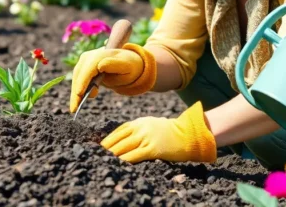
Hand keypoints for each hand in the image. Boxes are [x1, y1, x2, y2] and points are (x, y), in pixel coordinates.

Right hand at [69, 43, 156, 112]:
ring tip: (75, 108)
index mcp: (100, 55)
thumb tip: (100, 66)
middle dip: (75, 92)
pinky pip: (78, 80)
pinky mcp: (83, 68)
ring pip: (76, 78)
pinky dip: (77, 91)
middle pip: (79, 75)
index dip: (83, 81)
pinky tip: (77, 102)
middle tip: (74, 109)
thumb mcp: (126, 66)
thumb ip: (114, 65)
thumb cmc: (130, 66)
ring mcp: (84, 62)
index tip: (79, 93)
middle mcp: (89, 56)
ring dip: (74, 93)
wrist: (128, 62)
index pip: (88, 69)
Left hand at [100, 101, 216, 163]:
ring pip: (124, 147)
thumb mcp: (152, 125)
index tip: (99, 146)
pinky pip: (135, 155)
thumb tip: (125, 139)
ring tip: (103, 160)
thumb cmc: (171, 132)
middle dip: (107, 148)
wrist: (189, 133)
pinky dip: (124, 160)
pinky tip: (118, 164)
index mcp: (140, 122)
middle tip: (95, 155)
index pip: (119, 131)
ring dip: (112, 155)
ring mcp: (147, 137)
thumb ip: (139, 130)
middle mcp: (141, 128)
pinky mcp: (153, 148)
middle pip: (118, 139)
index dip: (108, 139)